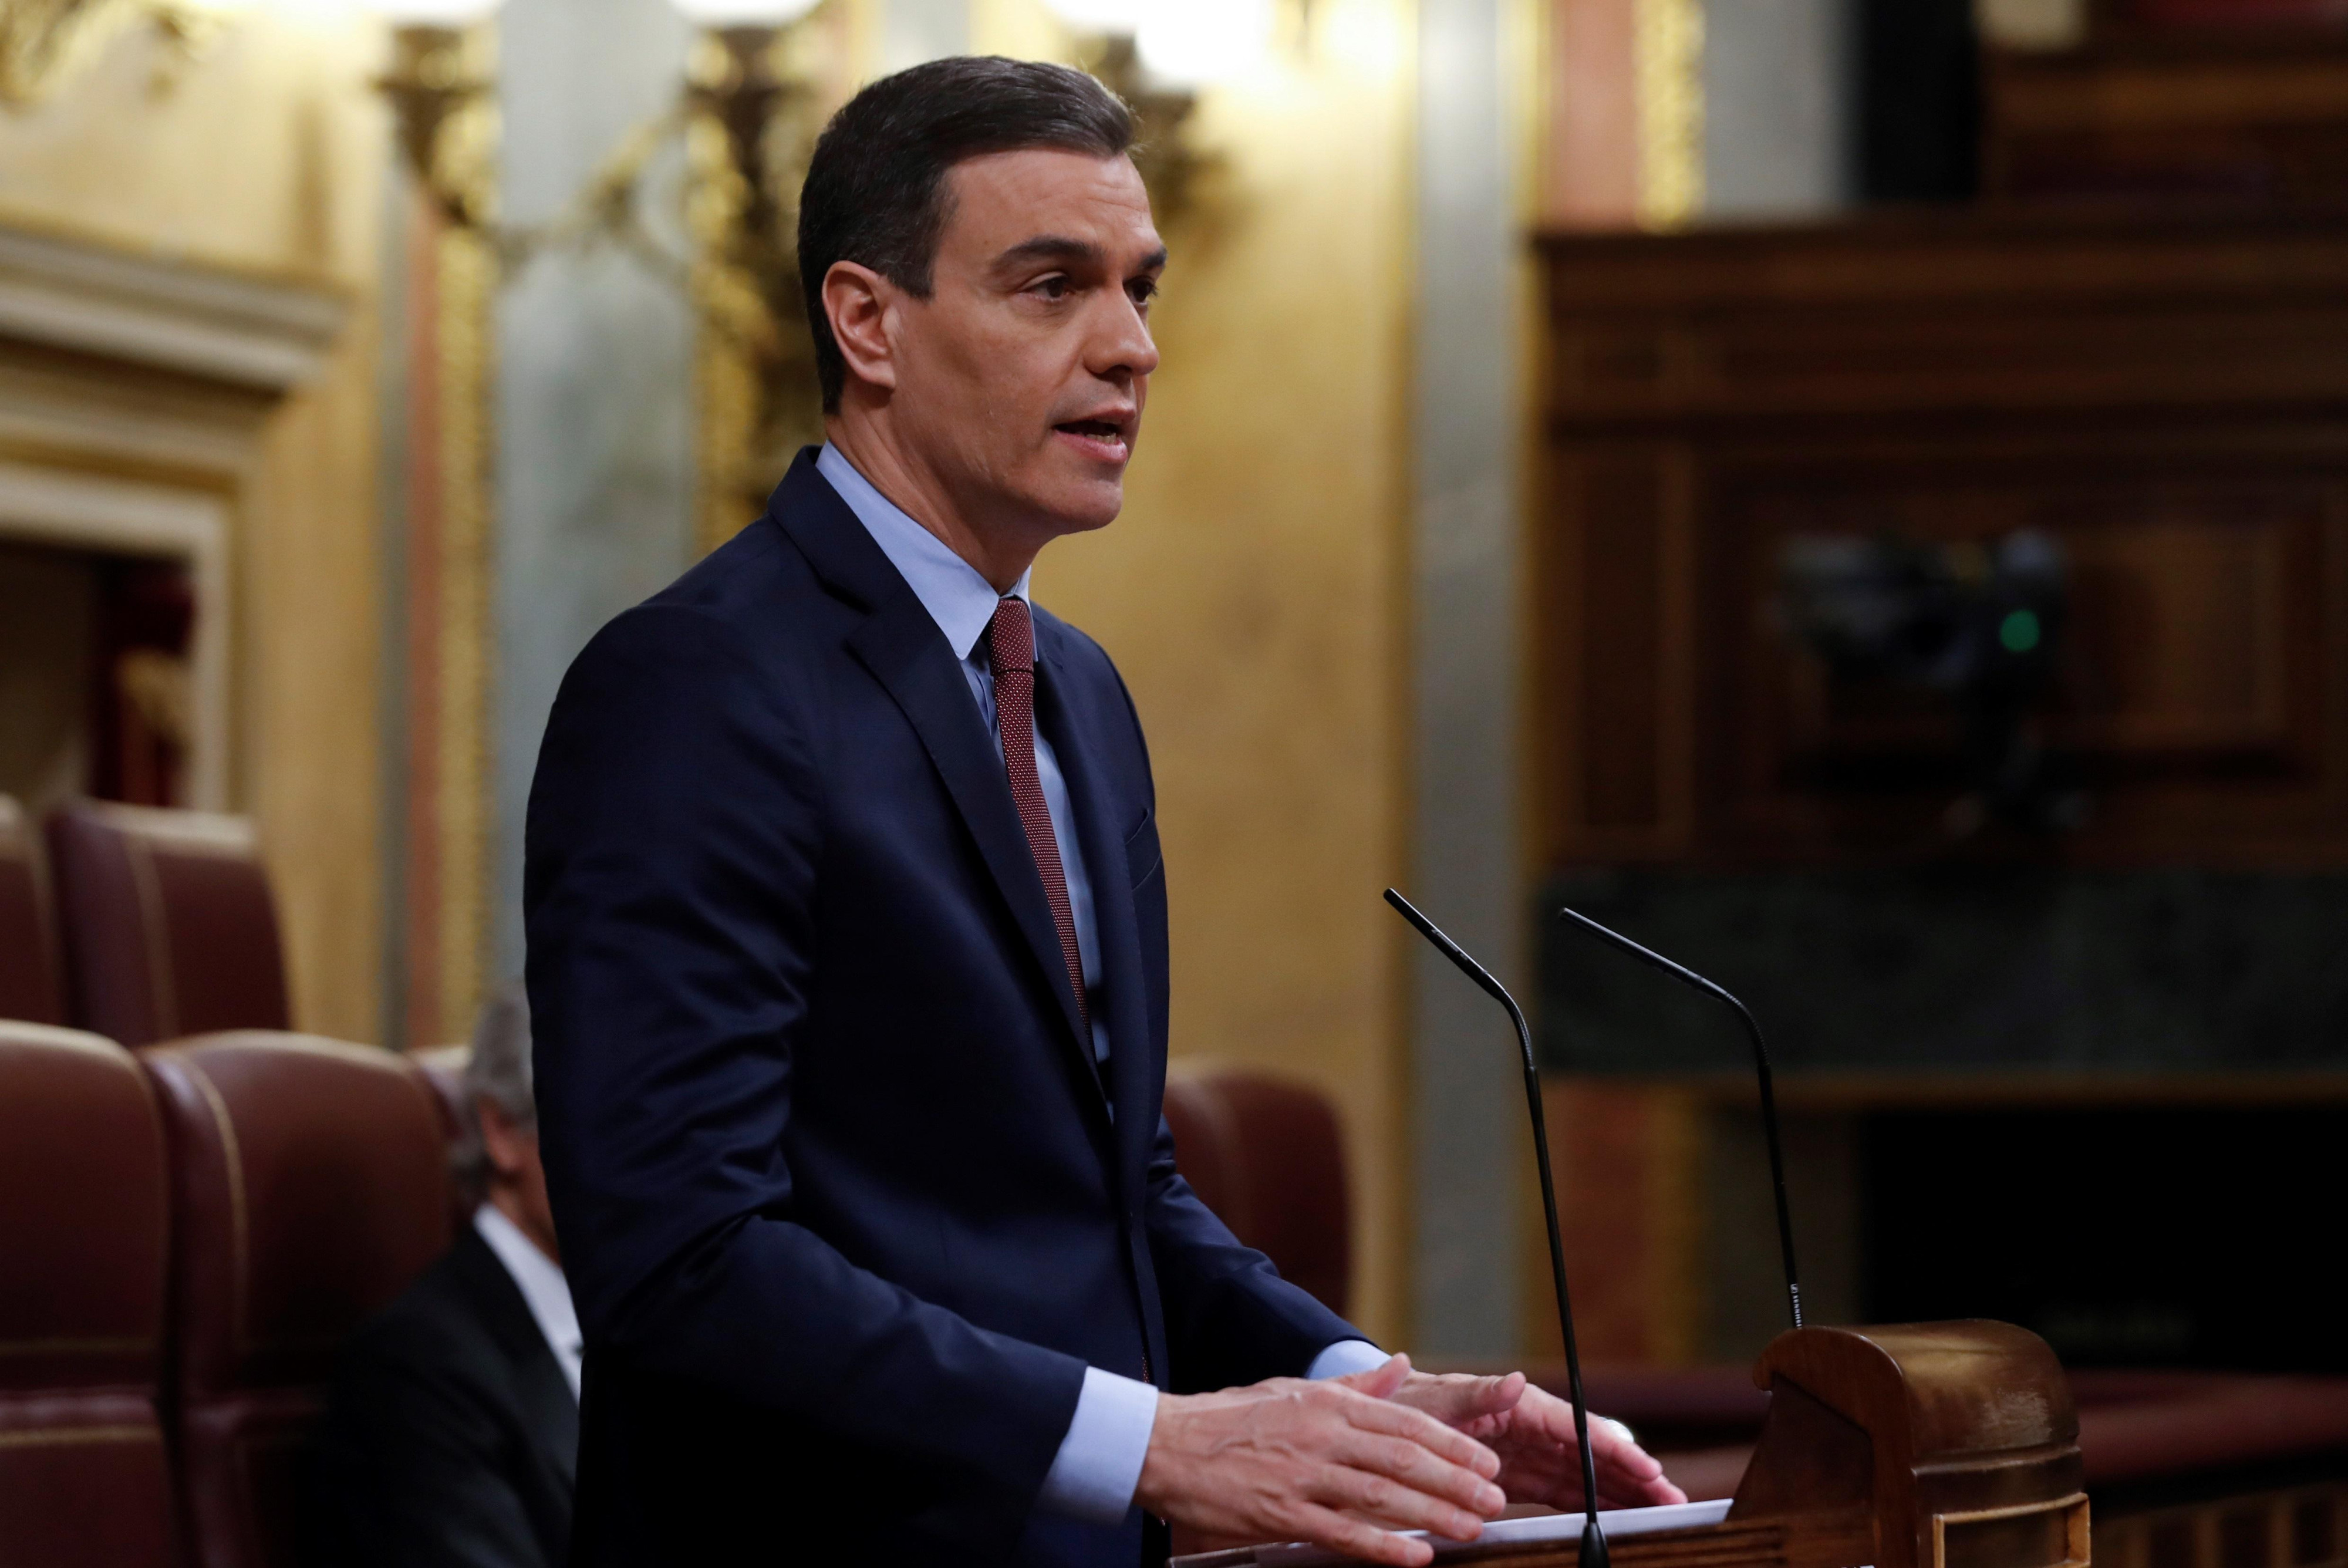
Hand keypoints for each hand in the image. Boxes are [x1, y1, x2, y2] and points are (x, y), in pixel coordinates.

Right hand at [1135, 1354, 1507, 1566]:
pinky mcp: (1281, 1514)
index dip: (1452, 1445)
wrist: (1167, 1445)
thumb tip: (1399, 1367)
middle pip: (1403, 1460)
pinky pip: (1341, 1533)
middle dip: (1456, 1481)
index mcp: (1327, 1404)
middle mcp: (1321, 1436)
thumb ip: (1353, 1386)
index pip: (1405, 1423)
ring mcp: (1302, 1476)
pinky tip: (1416, 1557)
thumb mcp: (1294, 1389)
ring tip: (1471, 1527)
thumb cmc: (1231, 1417)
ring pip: (1381, 1496)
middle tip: (1495, 1499)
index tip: (1486, 1462)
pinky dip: (1382, 1547)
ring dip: (1433, 1513)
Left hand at [1383, 1368, 1687, 1512]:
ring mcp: (1526, 1454)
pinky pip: (1560, 1492)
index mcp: (1518, 1406)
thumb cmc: (1411, 1404)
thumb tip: (1516, 1380)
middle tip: (1673, 1499)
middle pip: (1592, 1455)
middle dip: (1634, 1475)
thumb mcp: (1440, 1399)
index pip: (1577, 1429)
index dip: (1615, 1452)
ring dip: (1622, 1493)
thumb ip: (1480, 1393)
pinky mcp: (1516, 1477)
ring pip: (1584, 1476)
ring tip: (1659, 1511)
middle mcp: (1529, 1427)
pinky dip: (1591, 1504)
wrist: (1383, 1422)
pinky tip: (1617, 1517)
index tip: (1649, 1469)